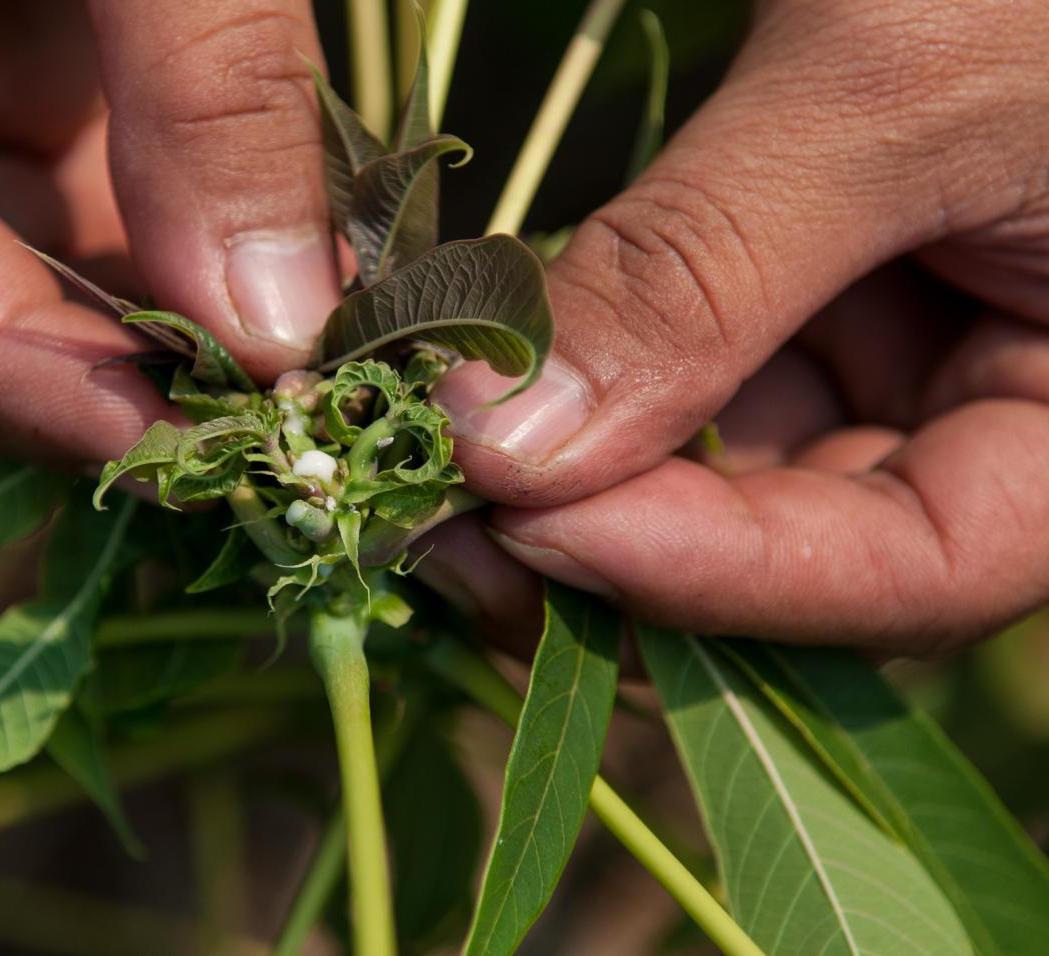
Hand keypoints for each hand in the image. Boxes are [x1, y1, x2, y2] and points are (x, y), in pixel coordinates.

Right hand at [0, 0, 340, 467]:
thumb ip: (201, 73)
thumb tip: (267, 322)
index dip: (5, 367)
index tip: (170, 447)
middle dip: (70, 383)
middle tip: (235, 455)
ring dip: (129, 342)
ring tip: (271, 396)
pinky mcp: (3, 43)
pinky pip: (57, 191)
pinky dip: (159, 258)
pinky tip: (269, 292)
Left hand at [427, 0, 1048, 653]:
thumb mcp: (899, 86)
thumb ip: (709, 274)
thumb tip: (506, 445)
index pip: (910, 576)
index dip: (714, 577)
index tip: (527, 525)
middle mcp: (1005, 406)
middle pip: (803, 548)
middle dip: (618, 535)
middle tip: (443, 509)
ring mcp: (915, 345)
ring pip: (733, 466)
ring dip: (584, 462)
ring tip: (442, 436)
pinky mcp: (832, 280)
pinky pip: (705, 363)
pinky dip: (598, 365)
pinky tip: (495, 354)